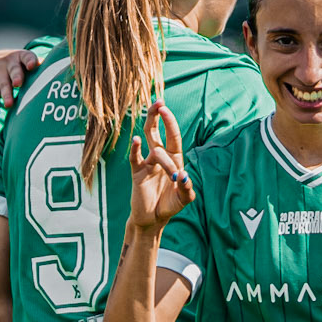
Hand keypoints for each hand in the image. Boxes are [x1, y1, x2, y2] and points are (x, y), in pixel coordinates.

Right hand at [0, 46, 39, 117]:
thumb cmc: (14, 64)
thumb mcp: (23, 60)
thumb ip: (38, 64)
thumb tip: (62, 68)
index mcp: (21, 57)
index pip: (26, 57)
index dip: (30, 61)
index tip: (32, 66)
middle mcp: (9, 64)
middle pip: (14, 71)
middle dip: (16, 77)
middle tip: (18, 84)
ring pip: (4, 85)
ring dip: (6, 95)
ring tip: (9, 105)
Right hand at [127, 100, 193, 228]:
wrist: (152, 219)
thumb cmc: (169, 206)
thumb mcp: (183, 199)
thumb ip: (186, 189)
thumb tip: (183, 176)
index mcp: (174, 159)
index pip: (173, 136)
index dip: (170, 122)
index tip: (166, 108)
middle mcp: (160, 157)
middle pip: (157, 132)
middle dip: (158, 117)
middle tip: (158, 102)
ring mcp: (147, 163)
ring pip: (150, 144)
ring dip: (153, 132)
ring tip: (151, 114)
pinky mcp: (137, 172)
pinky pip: (135, 158)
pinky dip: (135, 149)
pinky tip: (136, 141)